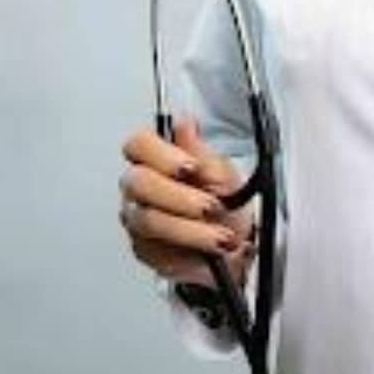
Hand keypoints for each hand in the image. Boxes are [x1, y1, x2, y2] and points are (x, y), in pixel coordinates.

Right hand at [118, 114, 255, 287]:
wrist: (235, 237)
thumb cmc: (226, 198)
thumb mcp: (221, 171)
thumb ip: (199, 151)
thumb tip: (184, 123)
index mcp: (156, 159)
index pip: (138, 144)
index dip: (161, 154)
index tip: (191, 166)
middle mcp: (141, 187)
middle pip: (140, 183)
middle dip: (180, 196)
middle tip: (212, 206)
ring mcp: (138, 218)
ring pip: (149, 220)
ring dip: (191, 229)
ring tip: (221, 235)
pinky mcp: (144, 249)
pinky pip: (158, 251)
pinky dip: (191, 250)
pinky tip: (211, 249)